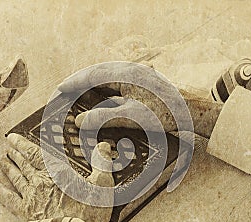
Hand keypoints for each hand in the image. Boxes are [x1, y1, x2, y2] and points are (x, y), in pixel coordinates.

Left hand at [0, 133, 113, 221]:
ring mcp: (31, 198)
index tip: (12, 137)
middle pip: (23, 164)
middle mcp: (40, 182)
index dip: (22, 143)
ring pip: (15, 178)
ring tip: (2, 161)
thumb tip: (103, 147)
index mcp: (57, 173)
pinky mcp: (25, 213)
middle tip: (8, 149)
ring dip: (8, 168)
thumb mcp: (103, 185)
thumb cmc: (88, 213)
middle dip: (14, 155)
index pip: (34, 153)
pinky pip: (8, 199)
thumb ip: (102, 163)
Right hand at [57, 62, 221, 137]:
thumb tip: (80, 122)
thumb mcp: (131, 117)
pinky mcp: (140, 84)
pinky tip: (101, 101)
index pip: (93, 75)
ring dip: (92, 87)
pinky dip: (105, 92)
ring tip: (78, 96)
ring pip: (107, 78)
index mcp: (126, 73)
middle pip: (97, 73)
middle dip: (81, 83)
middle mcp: (130, 70)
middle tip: (65, 92)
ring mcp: (136, 76)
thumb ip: (103, 118)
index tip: (60, 90)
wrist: (191, 112)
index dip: (74, 83)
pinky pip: (116, 84)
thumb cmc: (164, 113)